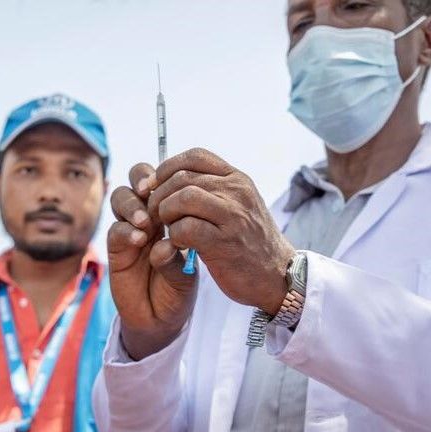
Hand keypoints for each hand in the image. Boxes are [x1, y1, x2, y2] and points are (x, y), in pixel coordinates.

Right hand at [108, 163, 198, 359]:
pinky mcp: (117, 250)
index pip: (164, 181)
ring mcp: (130, 232)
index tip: (176, 180)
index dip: (165, 175)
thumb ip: (179, 252)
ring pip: (121, 200)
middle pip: (136, 181)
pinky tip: (139, 240)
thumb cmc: (179, 290)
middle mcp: (148, 217)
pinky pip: (116, 231)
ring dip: (131, 204)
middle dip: (141, 179)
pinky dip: (126, 231)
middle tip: (149, 189)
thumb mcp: (188, 269)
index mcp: (170, 213)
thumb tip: (166, 241)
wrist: (162, 319)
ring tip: (145, 222)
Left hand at [144, 148, 294, 313]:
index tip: (155, 188)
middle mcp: (236, 192)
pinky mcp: (224, 243)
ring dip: (165, 214)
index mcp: (237, 179)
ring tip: (167, 229)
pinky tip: (179, 245)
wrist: (277, 275)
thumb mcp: (237, 207)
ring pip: (183, 198)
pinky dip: (174, 235)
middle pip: (182, 177)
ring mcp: (232, 216)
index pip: (195, 156)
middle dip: (159, 196)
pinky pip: (185, 228)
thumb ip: (212, 191)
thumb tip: (173, 180)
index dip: (166, 169)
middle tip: (154, 215)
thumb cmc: (248, 243)